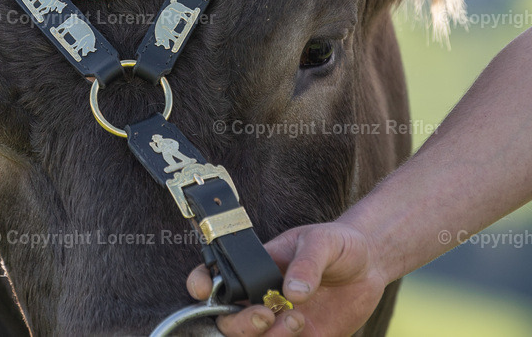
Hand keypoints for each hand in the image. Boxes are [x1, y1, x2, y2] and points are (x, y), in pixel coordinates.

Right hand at [186, 222, 389, 335]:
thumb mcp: (323, 242)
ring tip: (299, 319)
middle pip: (228, 321)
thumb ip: (307, 264)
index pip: (215, 278)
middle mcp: (260, 297)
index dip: (201, 285)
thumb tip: (294, 292)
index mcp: (254, 268)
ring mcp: (279, 321)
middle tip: (266, 313)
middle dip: (239, 323)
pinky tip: (307, 330)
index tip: (203, 291)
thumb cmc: (339, 244)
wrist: (370, 265)